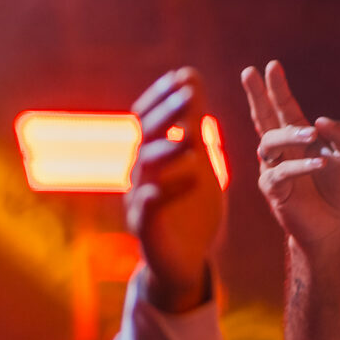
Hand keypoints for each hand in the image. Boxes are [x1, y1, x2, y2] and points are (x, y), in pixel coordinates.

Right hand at [125, 68, 223, 312]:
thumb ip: (196, 127)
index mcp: (152, 156)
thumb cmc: (191, 210)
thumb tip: (192, 77)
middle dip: (167, 114)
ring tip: (192, 141)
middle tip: (189, 95)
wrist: (186, 264)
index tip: (185, 75)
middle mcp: (140, 174)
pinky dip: (164, 193)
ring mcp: (139, 201)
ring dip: (168, 151)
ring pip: (146, 171)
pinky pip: (149, 209)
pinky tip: (185, 180)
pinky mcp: (146, 231)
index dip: (164, 96)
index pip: (150, 117)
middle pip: (146, 137)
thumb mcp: (201, 164)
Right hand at [241, 61, 339, 250]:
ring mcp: (274, 168)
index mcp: (298, 136)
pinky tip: (319, 164)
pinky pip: (281, 174)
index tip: (271, 65)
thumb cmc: (339, 188)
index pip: (284, 107)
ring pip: (269, 143)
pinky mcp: (274, 190)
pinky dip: (300, 167)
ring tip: (312, 135)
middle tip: (249, 72)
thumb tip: (319, 121)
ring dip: (290, 135)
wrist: (333, 224)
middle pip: (264, 117)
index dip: (277, 87)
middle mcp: (282, 149)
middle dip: (257, 94)